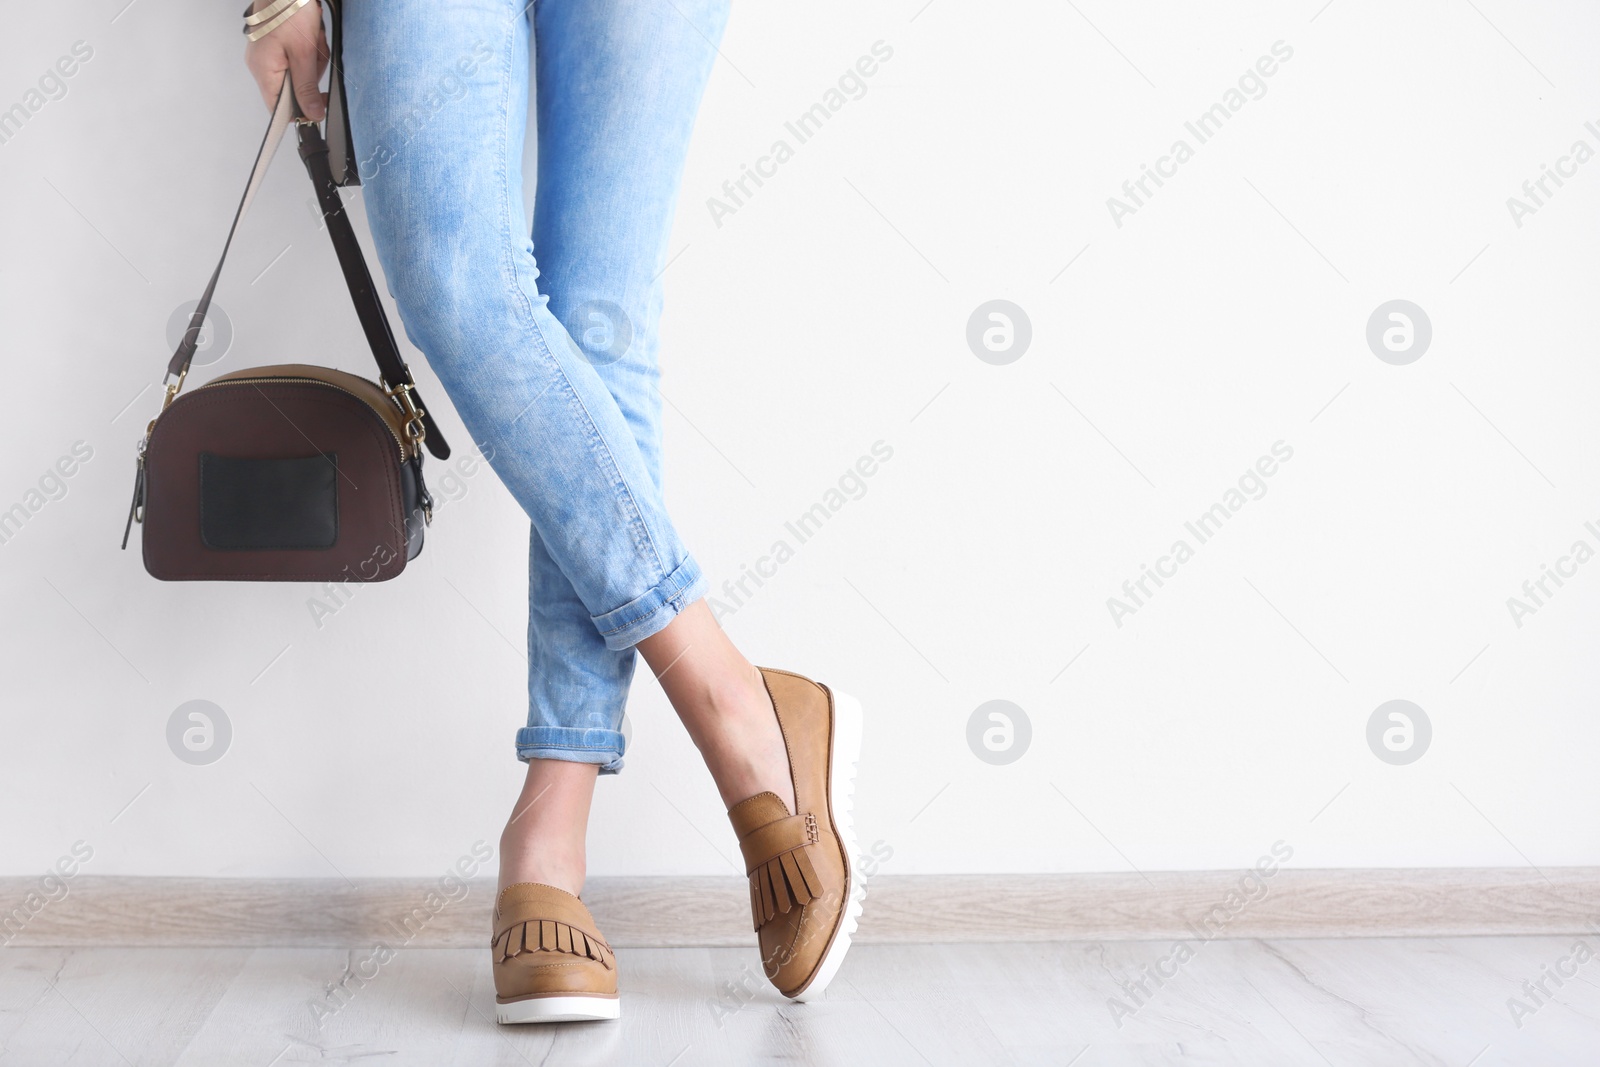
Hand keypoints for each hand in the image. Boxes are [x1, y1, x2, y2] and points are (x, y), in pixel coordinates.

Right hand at [244, 0, 327, 119]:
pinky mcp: (275, 46)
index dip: (299, 112)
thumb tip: (312, 114)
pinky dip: (308, 51)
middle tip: (316, 55)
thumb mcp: (304, 53)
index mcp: (264, 70)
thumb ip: (307, 87)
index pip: (278, 109)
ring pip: (298, 74)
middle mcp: (261, 65)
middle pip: (292, 90)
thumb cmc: (290, 11)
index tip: (317, 106)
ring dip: (313, 60)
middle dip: (311, 76)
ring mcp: (267, 55)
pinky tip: (311, 37)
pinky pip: (296, 60)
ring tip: (313, 39)